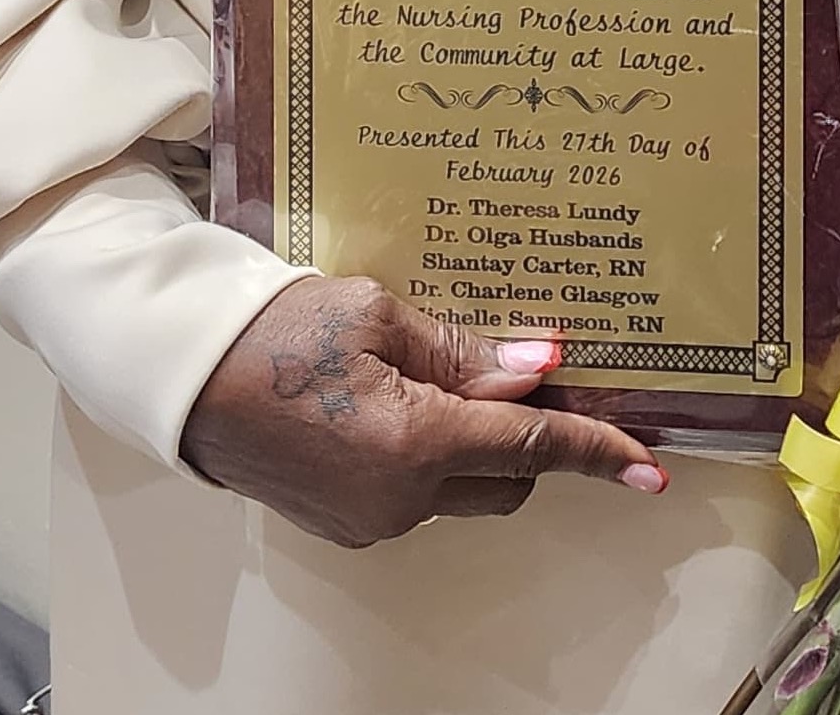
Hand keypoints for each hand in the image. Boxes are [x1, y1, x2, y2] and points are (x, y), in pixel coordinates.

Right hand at [179, 275, 667, 546]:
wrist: (188, 376)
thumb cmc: (274, 332)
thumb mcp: (376, 314)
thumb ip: (463, 349)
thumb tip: (540, 368)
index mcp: (413, 444)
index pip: (531, 447)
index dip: (598, 454)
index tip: (650, 469)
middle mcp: (398, 500)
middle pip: (505, 478)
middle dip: (526, 434)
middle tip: (520, 373)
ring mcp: (370, 522)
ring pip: (463, 490)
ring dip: (474, 445)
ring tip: (436, 376)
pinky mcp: (346, 525)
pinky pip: (418, 497)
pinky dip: (430, 459)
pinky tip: (397, 405)